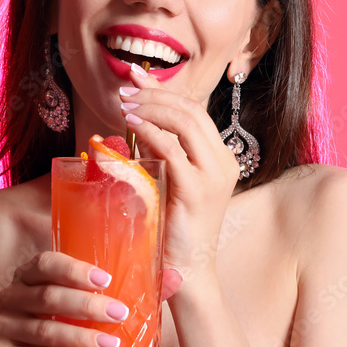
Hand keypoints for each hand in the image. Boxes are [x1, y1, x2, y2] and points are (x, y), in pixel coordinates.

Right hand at [0, 251, 130, 346]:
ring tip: (111, 345)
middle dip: (87, 306)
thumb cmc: (73, 330)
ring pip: (45, 331)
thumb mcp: (95, 308)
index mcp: (31, 274)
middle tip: (119, 314)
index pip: (46, 262)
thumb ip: (132, 290)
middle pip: (48, 297)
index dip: (74, 270)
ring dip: (81, 338)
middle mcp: (12, 296)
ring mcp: (3, 327)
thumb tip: (176, 277)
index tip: (106, 280)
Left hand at [119, 64, 240, 297]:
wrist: (188, 271)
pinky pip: (172, 149)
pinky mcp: (197, 190)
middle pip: (191, 109)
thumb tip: (132, 121)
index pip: (193, 110)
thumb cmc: (173, 228)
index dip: (164, 89)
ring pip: (185, 122)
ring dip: (151, 107)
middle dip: (155, 93)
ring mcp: (213, 175)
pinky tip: (132, 126)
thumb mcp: (166, 179)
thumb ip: (157, 151)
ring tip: (125, 104)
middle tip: (125, 90)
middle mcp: (222, 161)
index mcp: (219, 157)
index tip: (136, 75)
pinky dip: (150, 132)